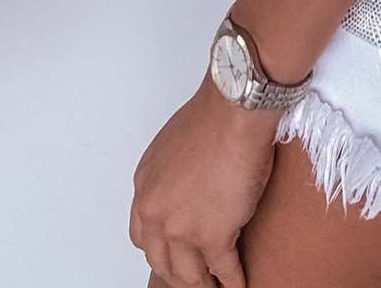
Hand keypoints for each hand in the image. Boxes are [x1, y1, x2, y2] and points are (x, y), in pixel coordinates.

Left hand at [130, 72, 280, 287]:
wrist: (234, 110)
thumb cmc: (212, 114)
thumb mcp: (172, 144)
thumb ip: (171, 174)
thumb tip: (186, 187)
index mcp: (145, 188)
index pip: (142, 236)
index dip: (159, 250)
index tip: (170, 257)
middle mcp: (156, 213)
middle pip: (161, 262)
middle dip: (178, 275)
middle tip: (193, 280)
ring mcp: (183, 229)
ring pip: (189, 274)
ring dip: (204, 284)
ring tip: (215, 287)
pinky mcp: (214, 236)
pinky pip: (224, 271)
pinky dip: (233, 282)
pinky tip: (238, 285)